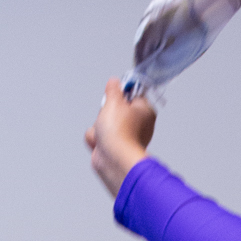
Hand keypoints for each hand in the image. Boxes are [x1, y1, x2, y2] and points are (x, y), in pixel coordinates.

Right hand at [86, 79, 156, 196]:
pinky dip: (96, 139)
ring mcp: (125, 137)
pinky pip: (99, 137)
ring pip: (103, 123)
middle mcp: (138, 125)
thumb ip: (114, 88)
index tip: (114, 95)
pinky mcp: (113, 147)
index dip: (120, 93)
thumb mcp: (114, 99)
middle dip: (105, 112)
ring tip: (104, 133)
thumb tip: (114, 82)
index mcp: (145, 111)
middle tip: (108, 116)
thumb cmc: (119, 131)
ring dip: (98, 127)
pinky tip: (100, 143)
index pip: (132, 94)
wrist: (114, 159)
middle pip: (114, 108)